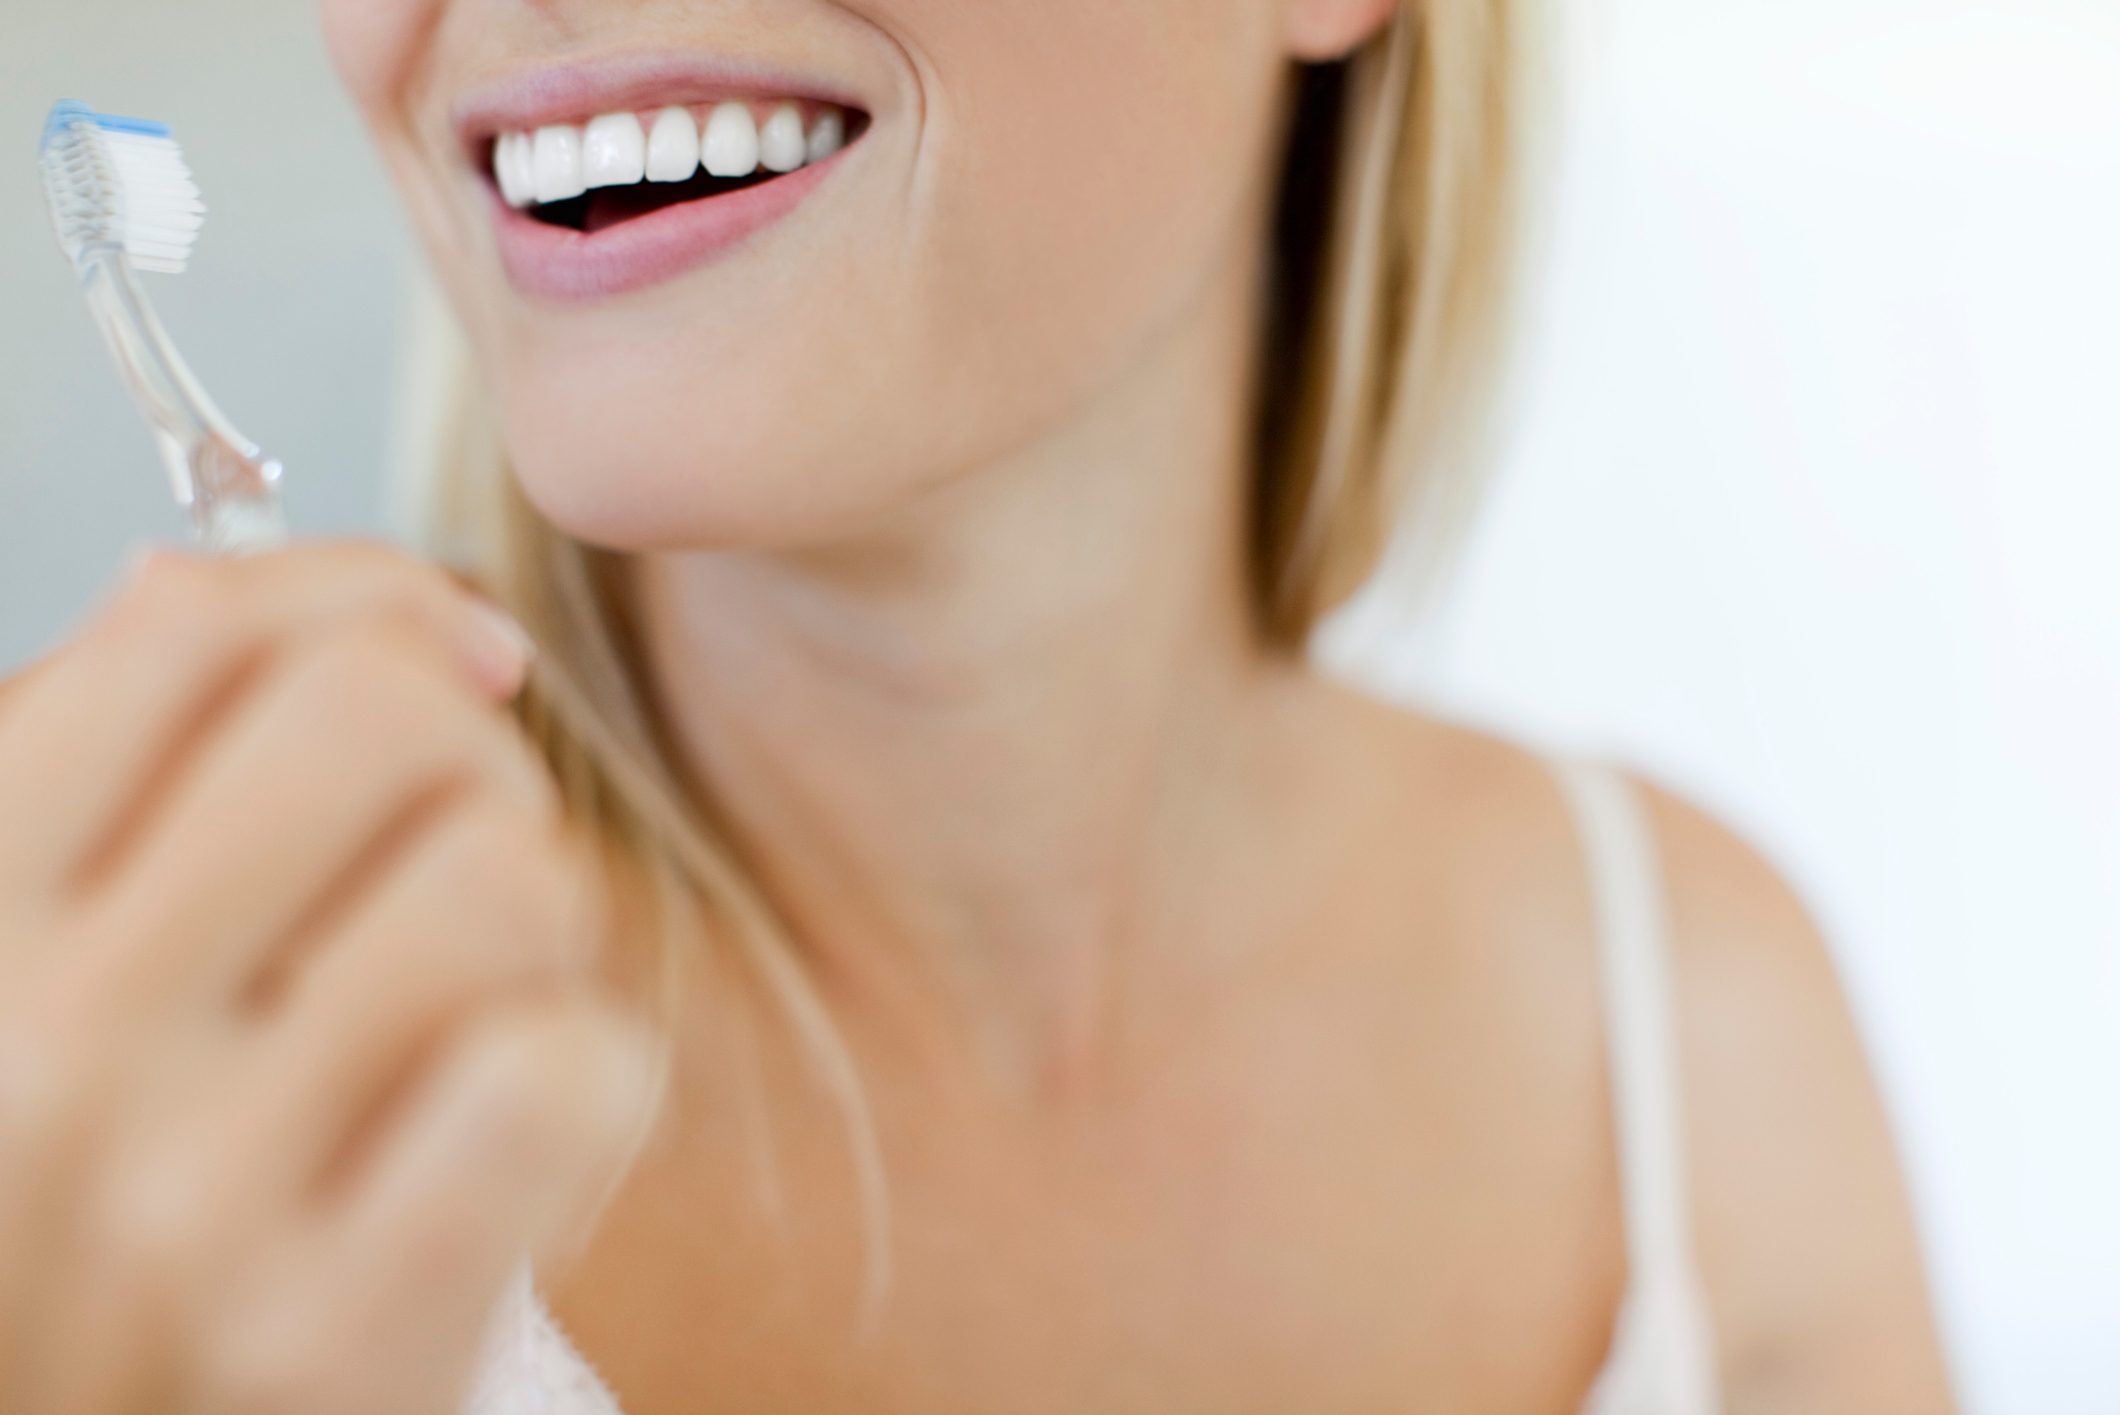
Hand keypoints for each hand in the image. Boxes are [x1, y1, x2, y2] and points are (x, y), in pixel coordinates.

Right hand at [0, 543, 654, 1414]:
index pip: (193, 627)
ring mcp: (178, 1208)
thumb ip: (132, 762)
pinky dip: (588, 1078)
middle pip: (382, 715)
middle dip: (472, 763)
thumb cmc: (94, 1193)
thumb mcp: (49, 951)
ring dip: (539, 931)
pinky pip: (571, 1069)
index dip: (366, 611)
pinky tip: (514, 1140)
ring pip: (505, 879)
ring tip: (476, 1014)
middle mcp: (32, 1053)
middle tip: (458, 864)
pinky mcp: (329, 1342)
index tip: (443, 674)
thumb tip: (300, 593)